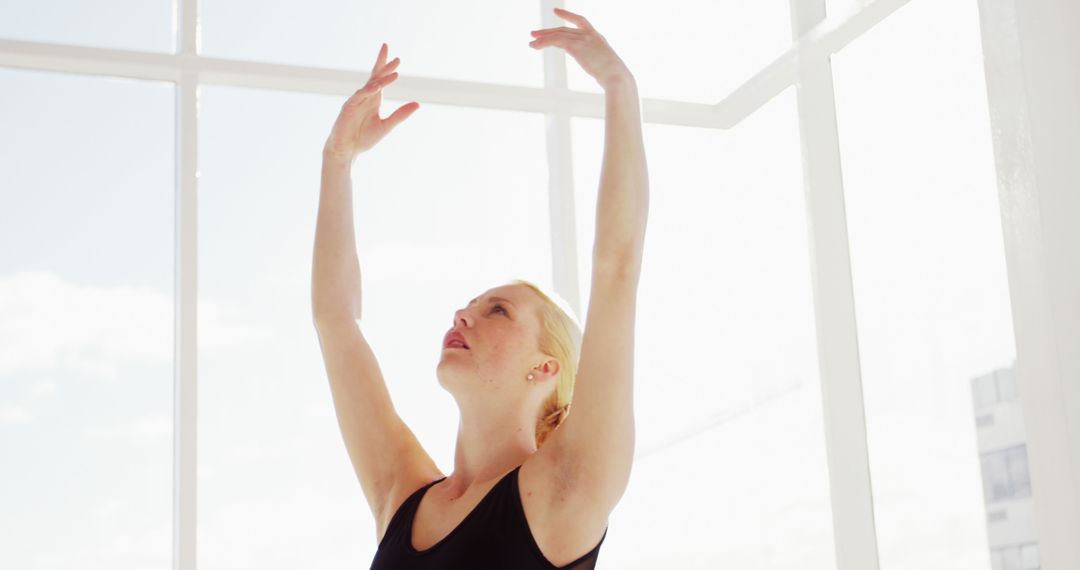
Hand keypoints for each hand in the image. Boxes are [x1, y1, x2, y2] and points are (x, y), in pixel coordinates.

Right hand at [324, 43, 419, 161]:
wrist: (347, 151)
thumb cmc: (364, 139)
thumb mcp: (386, 126)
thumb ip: (400, 115)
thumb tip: (418, 104)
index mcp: (374, 100)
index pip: (380, 79)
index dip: (387, 67)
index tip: (397, 57)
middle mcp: (364, 97)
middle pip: (373, 76)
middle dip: (381, 62)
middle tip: (388, 48)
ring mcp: (355, 101)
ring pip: (369, 85)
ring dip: (381, 78)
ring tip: (394, 71)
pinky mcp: (348, 108)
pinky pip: (359, 96)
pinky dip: (368, 91)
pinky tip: (377, 86)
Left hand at [529, 7, 633, 89]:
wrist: (616, 76)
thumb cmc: (615, 76)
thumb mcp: (606, 65)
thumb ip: (598, 62)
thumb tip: (595, 69)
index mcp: (597, 37)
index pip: (580, 21)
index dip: (568, 16)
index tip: (556, 12)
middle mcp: (589, 35)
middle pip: (564, 29)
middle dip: (548, 31)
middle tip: (535, 33)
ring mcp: (583, 39)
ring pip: (557, 35)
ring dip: (542, 38)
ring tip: (531, 41)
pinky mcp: (576, 46)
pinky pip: (555, 41)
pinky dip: (543, 42)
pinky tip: (535, 45)